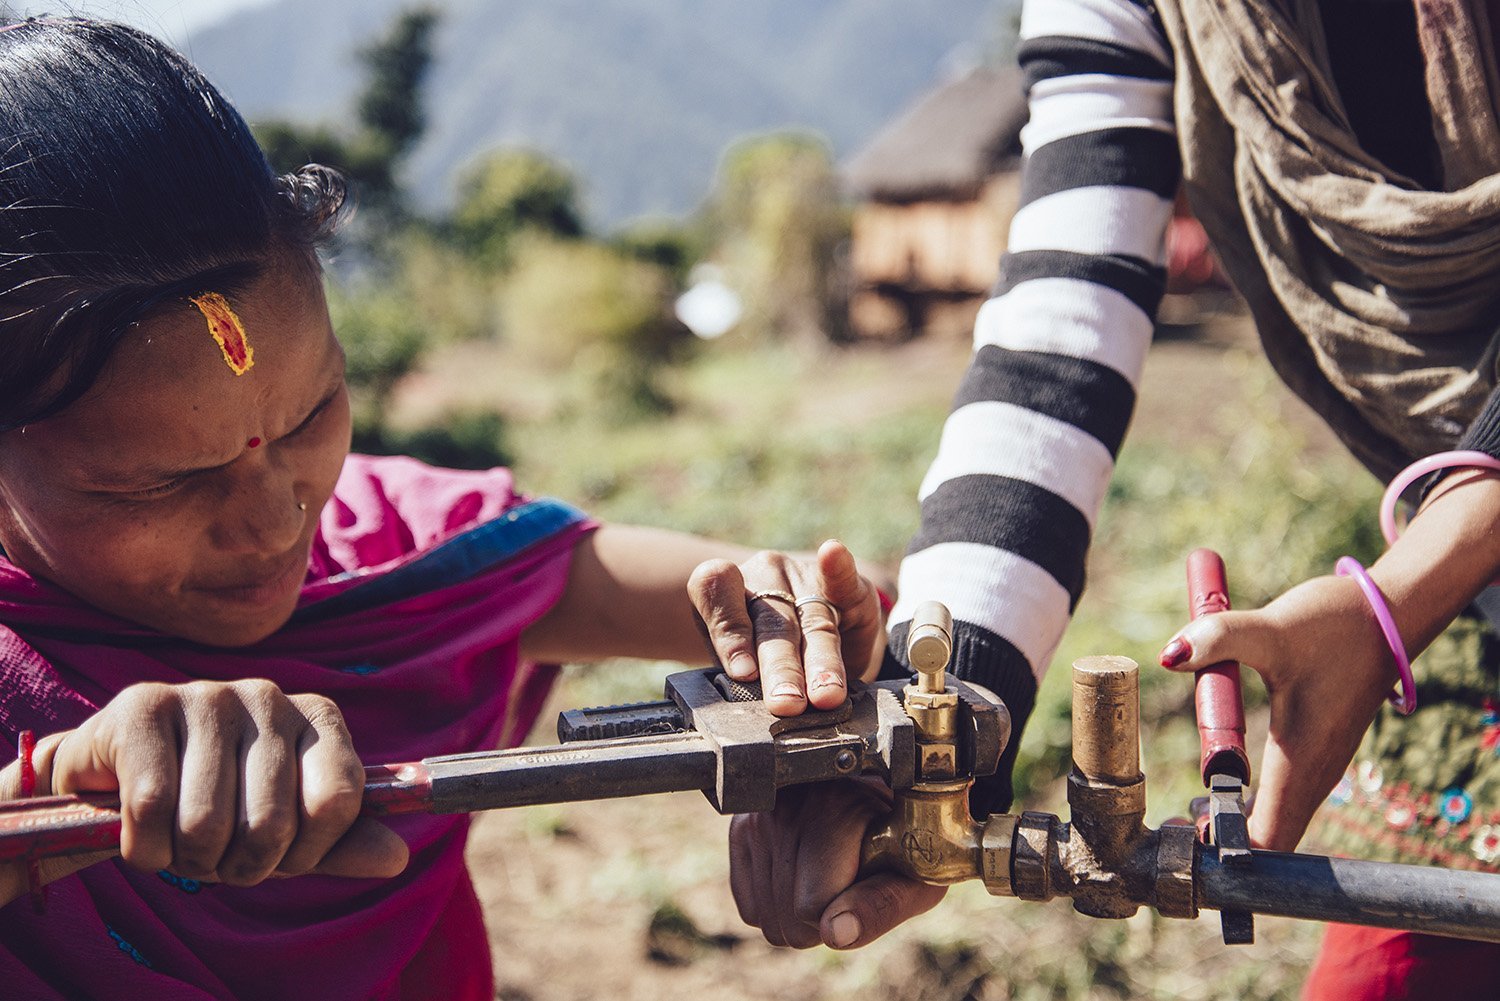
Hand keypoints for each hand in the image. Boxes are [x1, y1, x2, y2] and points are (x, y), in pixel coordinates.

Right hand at [0, 679, 408, 905]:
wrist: (114, 778)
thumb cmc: (215, 805)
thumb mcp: (286, 829)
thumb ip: (339, 843)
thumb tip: (395, 857)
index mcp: (316, 717)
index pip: (339, 799)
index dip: (306, 852)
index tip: (280, 859)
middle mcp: (269, 694)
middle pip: (272, 823)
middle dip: (239, 865)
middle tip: (217, 855)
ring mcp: (208, 693)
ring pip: (208, 822)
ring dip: (187, 859)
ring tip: (178, 840)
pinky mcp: (144, 704)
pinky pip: (152, 809)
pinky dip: (144, 846)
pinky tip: (142, 830)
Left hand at [688, 540, 884, 716]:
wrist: (802, 639)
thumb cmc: (757, 656)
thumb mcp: (738, 667)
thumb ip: (741, 677)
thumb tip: (753, 696)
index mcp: (724, 590)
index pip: (715, 594)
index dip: (731, 633)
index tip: (744, 673)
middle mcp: (763, 575)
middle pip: (772, 623)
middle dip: (781, 667)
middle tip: (786, 702)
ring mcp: (804, 576)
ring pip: (813, 623)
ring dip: (821, 661)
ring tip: (826, 694)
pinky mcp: (847, 585)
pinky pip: (842, 578)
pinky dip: (839, 567)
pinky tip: (833, 552)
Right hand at [729, 780, 944, 948]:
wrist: (884, 797)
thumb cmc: (908, 841)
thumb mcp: (916, 874)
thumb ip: (883, 905)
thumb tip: (835, 934)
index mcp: (833, 807)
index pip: (811, 906)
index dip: (846, 912)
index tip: (868, 881)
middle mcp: (786, 805)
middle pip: (785, 920)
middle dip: (822, 918)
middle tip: (851, 881)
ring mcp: (758, 817)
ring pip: (765, 918)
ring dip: (799, 914)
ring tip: (829, 873)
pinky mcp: (741, 828)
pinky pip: (750, 908)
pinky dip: (778, 906)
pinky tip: (804, 877)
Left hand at [1158, 574, 1396, 850]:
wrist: (1389, 613)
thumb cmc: (1336, 626)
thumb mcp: (1273, 630)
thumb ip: (1220, 638)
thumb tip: (1169, 654)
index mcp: (1301, 763)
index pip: (1265, 840)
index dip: (1222, 850)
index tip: (1181, 834)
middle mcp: (1312, 773)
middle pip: (1267, 839)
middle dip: (1220, 842)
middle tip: (1173, 823)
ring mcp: (1316, 763)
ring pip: (1275, 817)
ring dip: (1233, 822)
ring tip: (1187, 810)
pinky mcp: (1315, 747)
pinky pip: (1280, 793)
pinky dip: (1249, 800)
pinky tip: (1220, 781)